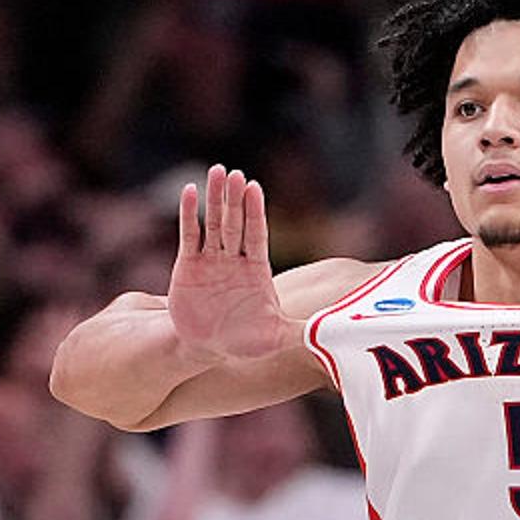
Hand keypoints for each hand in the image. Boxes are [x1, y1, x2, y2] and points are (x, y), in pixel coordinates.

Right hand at [168, 166, 290, 363]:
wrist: (208, 348)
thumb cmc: (246, 342)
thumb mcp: (276, 338)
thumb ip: (301, 331)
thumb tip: (331, 334)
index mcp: (257, 270)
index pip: (257, 234)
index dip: (256, 212)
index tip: (255, 188)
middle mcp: (236, 260)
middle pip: (236, 222)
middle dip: (234, 198)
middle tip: (233, 172)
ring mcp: (213, 260)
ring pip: (214, 223)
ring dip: (214, 198)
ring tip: (216, 171)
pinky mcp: (189, 265)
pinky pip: (190, 235)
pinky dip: (189, 214)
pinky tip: (190, 191)